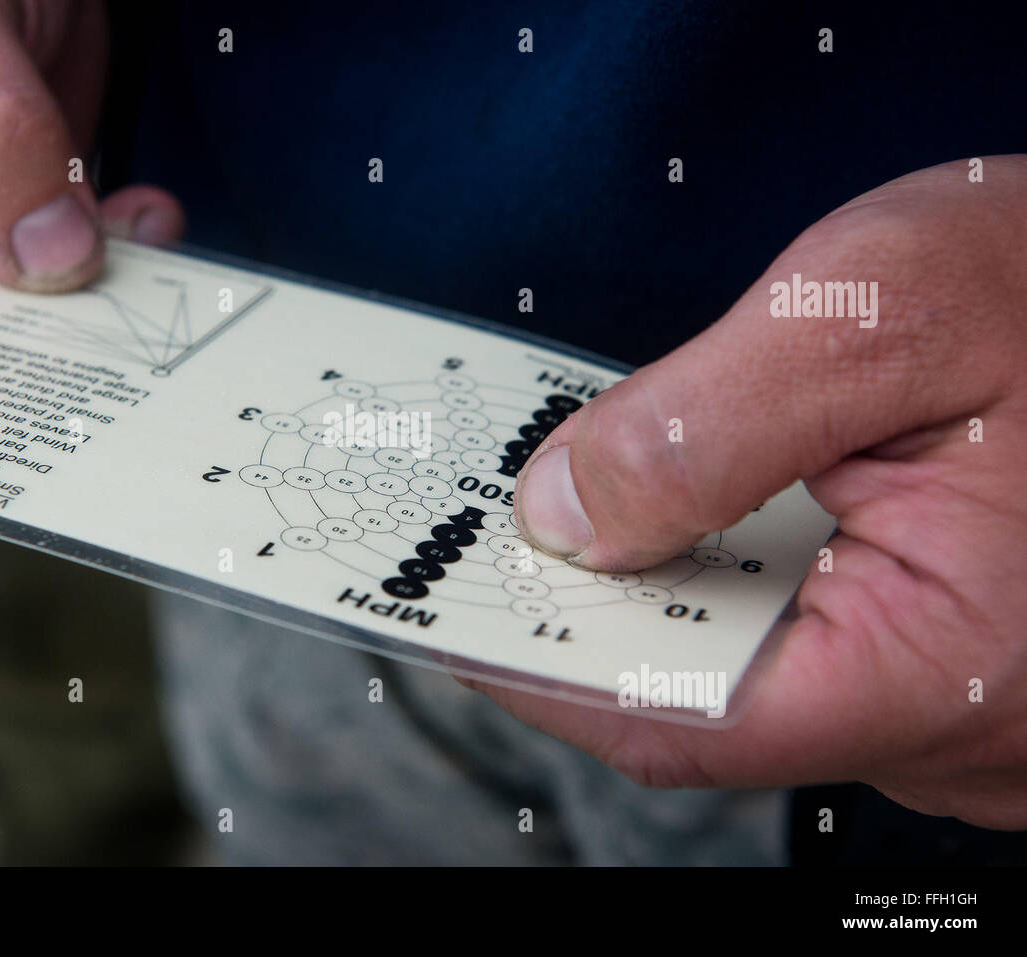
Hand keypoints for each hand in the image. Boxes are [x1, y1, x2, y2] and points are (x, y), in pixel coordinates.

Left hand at [489, 157, 1026, 828]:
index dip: (543, 662)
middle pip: (710, 703)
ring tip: (585, 517)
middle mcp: (968, 727)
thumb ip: (709, 426)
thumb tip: (567, 513)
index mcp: (957, 664)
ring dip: (661, 598)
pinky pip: (814, 651)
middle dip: (593, 618)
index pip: (682, 716)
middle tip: (495, 540)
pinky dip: (731, 590)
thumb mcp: (885, 310)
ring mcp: (972, 710)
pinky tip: (691, 523)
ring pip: (759, 679)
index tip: (443, 604)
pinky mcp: (967, 668)